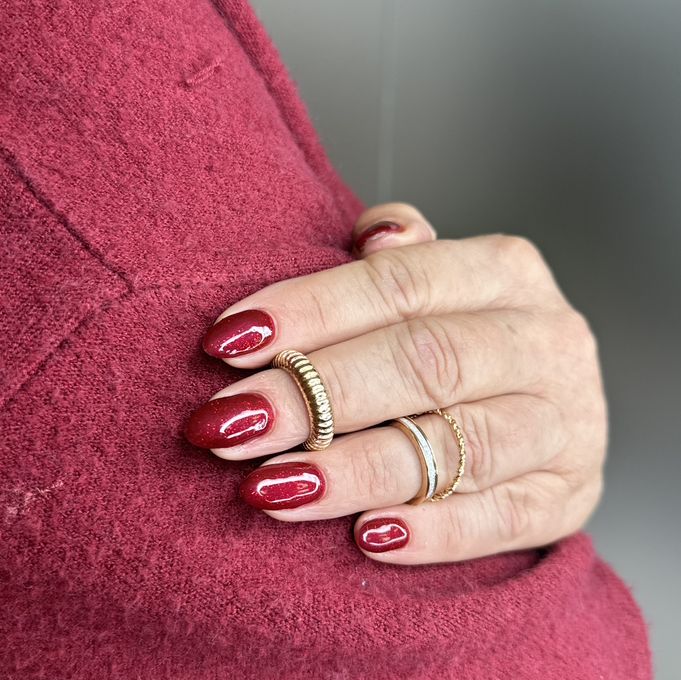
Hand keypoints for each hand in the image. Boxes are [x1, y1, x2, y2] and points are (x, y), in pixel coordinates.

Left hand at [185, 203, 606, 564]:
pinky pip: (501, 520)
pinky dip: (435, 532)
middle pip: (424, 362)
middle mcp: (545, 341)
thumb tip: (373, 236)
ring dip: (357, 469)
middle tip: (229, 423)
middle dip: (315, 395)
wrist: (544, 406)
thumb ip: (405, 261)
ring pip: (460, 447)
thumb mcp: (442, 286)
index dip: (311, 311)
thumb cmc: (462, 339)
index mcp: (506, 272)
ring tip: (270, 486)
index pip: (400, 282)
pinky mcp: (567, 495)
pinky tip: (367, 537)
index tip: (228, 342)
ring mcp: (566, 422)